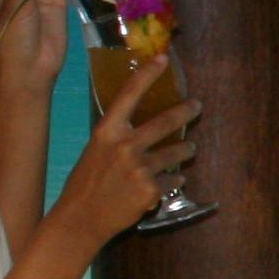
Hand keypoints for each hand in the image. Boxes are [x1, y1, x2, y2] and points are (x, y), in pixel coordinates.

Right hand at [54, 55, 198, 244]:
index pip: (129, 95)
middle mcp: (125, 146)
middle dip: (186, 112)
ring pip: (175, 153)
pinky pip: (172, 180)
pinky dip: (173, 180)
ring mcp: (139, 168)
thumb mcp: (95, 151)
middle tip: (196, 106)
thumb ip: (117, 138)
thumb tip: (139, 126)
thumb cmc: (85, 184)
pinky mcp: (151, 190)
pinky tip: (170, 182)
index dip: (147, 75)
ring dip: (186, 150)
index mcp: (107, 132)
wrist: (81, 219)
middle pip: (164, 121)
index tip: (162, 59)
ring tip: (190, 148)